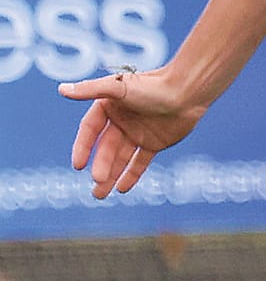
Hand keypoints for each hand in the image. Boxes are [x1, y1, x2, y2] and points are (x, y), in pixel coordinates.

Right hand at [58, 67, 204, 198]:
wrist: (188, 91)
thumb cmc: (153, 85)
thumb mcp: (119, 87)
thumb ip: (90, 90)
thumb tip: (62, 90)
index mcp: (109, 106)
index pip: (90, 130)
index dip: (83, 147)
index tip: (79, 165)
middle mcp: (121, 121)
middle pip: (106, 148)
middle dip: (101, 166)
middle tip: (97, 183)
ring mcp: (138, 133)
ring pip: (121, 158)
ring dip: (111, 175)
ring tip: (99, 195)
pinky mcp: (154, 143)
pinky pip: (139, 162)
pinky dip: (131, 175)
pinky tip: (121, 189)